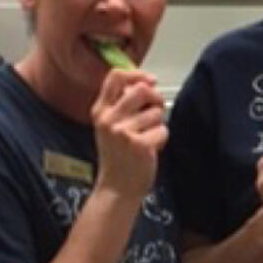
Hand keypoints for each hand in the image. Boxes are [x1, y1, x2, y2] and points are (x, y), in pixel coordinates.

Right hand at [91, 68, 167, 199]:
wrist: (117, 188)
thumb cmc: (118, 156)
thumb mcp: (110, 126)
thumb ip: (122, 105)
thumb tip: (146, 82)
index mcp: (100, 111)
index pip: (115, 77)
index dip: (137, 74)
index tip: (150, 80)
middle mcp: (109, 119)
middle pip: (141, 89)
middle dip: (155, 98)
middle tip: (156, 111)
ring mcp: (123, 132)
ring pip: (156, 113)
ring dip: (157, 125)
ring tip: (146, 138)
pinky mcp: (140, 145)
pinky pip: (163, 130)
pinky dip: (162, 140)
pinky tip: (150, 150)